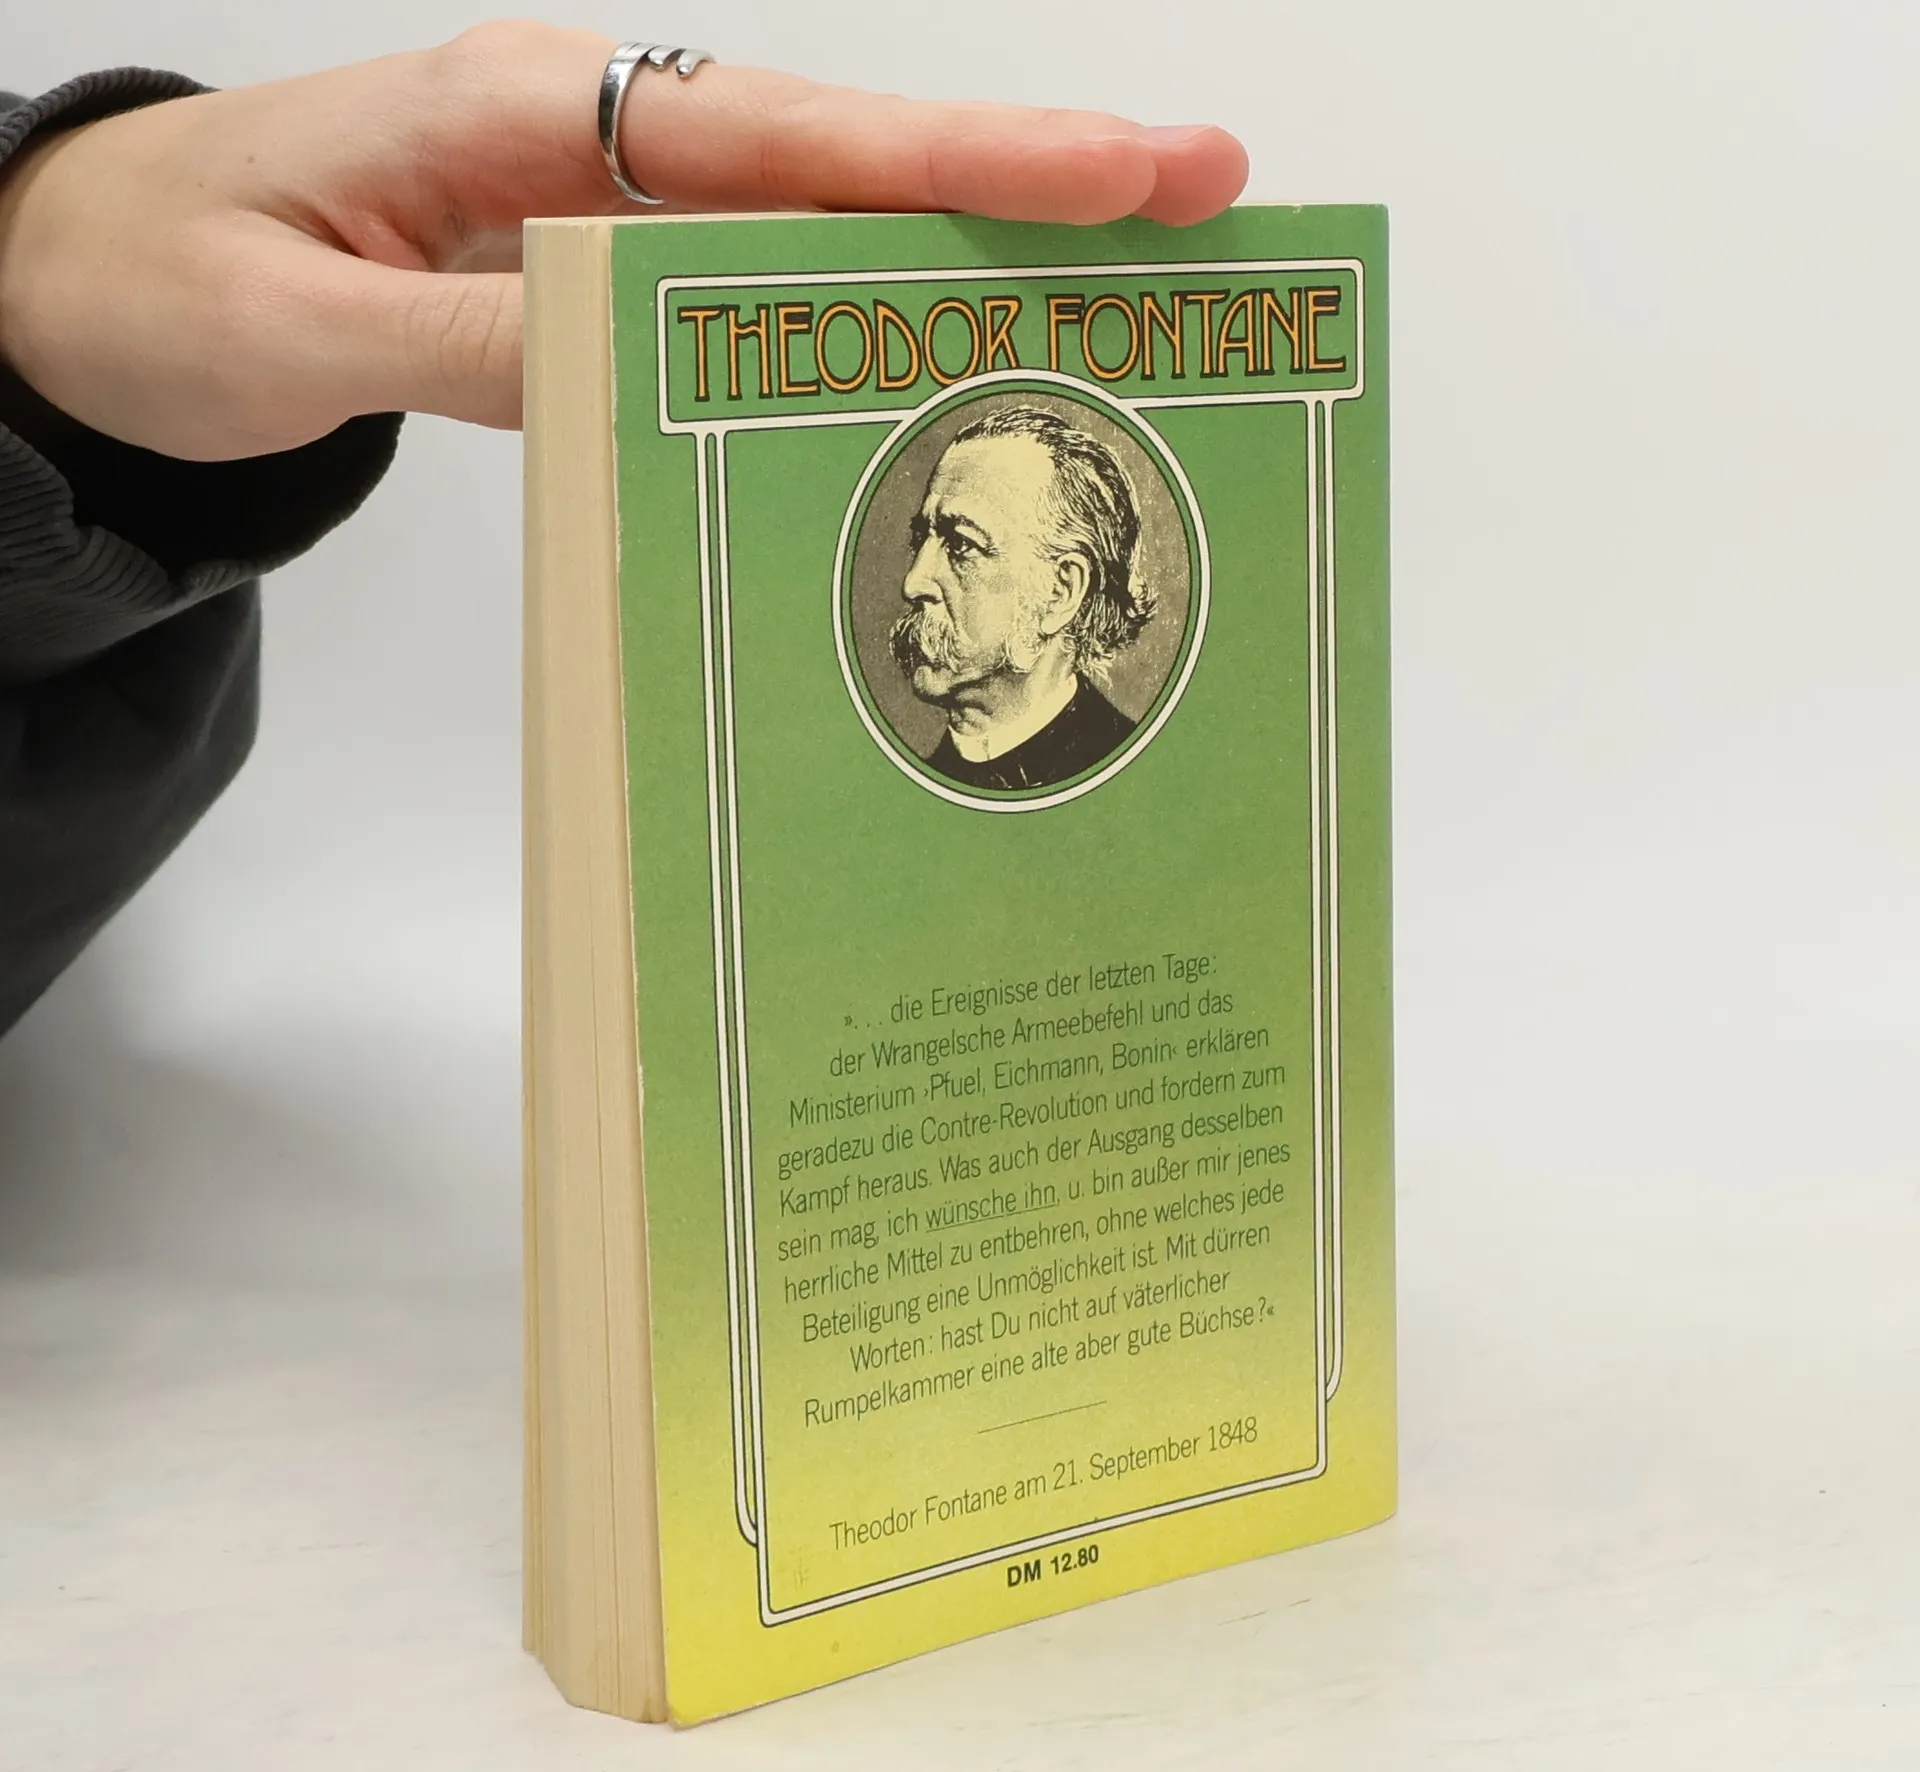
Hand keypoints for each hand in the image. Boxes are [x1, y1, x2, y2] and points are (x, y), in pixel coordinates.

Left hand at [0, 23, 1247, 461]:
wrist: (80, 280)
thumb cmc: (160, 277)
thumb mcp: (297, 320)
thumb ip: (480, 344)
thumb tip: (643, 371)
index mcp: (524, 118)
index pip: (781, 139)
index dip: (959, 153)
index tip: (1119, 166)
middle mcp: (586, 143)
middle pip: (843, 156)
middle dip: (1025, 175)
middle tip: (1202, 198)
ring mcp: (598, 205)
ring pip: (818, 219)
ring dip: (966, 245)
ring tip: (1123, 278)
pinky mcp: (589, 269)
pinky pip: (749, 287)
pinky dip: (858, 310)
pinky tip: (939, 342)